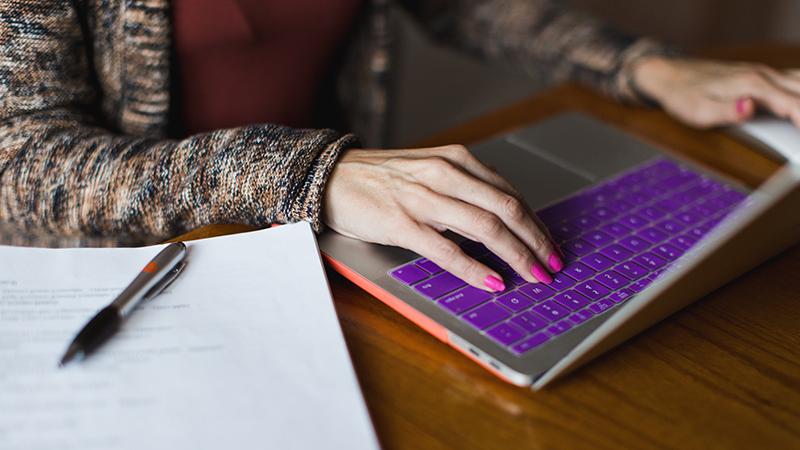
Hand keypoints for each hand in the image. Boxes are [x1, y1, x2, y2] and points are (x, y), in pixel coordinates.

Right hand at [322, 145, 563, 291]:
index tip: (551, 245)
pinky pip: (447, 249)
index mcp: (456, 160)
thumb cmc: (382, 179)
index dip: (536, 223)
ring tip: (533, 276)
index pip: (510, 194)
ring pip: (485, 227)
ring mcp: (423, 198)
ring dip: (516, 255)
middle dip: (536, 241)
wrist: (331, 177)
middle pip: (507, 209)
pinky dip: (475, 268)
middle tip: (552, 265)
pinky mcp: (402, 222)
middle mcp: (445, 174)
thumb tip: (503, 220)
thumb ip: (465, 190)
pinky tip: (493, 281)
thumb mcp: (431, 172)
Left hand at [631, 57, 799, 127]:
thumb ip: (726, 111)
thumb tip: (750, 107)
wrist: (670, 75)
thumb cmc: (683, 96)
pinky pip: (794, 80)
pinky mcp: (761, 76)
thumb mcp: (698, 111)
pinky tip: (796, 107)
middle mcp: (762, 74)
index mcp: (751, 84)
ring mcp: (764, 73)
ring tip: (799, 129)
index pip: (792, 103)